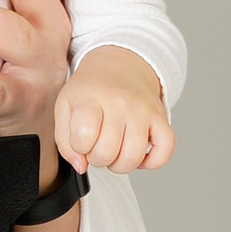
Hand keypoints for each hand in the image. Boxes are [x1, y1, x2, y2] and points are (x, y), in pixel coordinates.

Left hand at [54, 47, 174, 174]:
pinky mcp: (161, 118)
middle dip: (97, 158)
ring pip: (133, 157)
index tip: (80, 139)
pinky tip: (139, 155)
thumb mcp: (65, 107)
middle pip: (107, 152)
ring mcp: (142, 111)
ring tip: (115, 152)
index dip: (79, 147)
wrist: (120, 65)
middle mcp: (119, 103)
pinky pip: (165, 150)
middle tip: (97, 145)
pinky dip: (152, 161)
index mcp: (90, 98)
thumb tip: (81, 166)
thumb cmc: (91, 90)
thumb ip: (65, 141)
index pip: (83, 137)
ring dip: (120, 164)